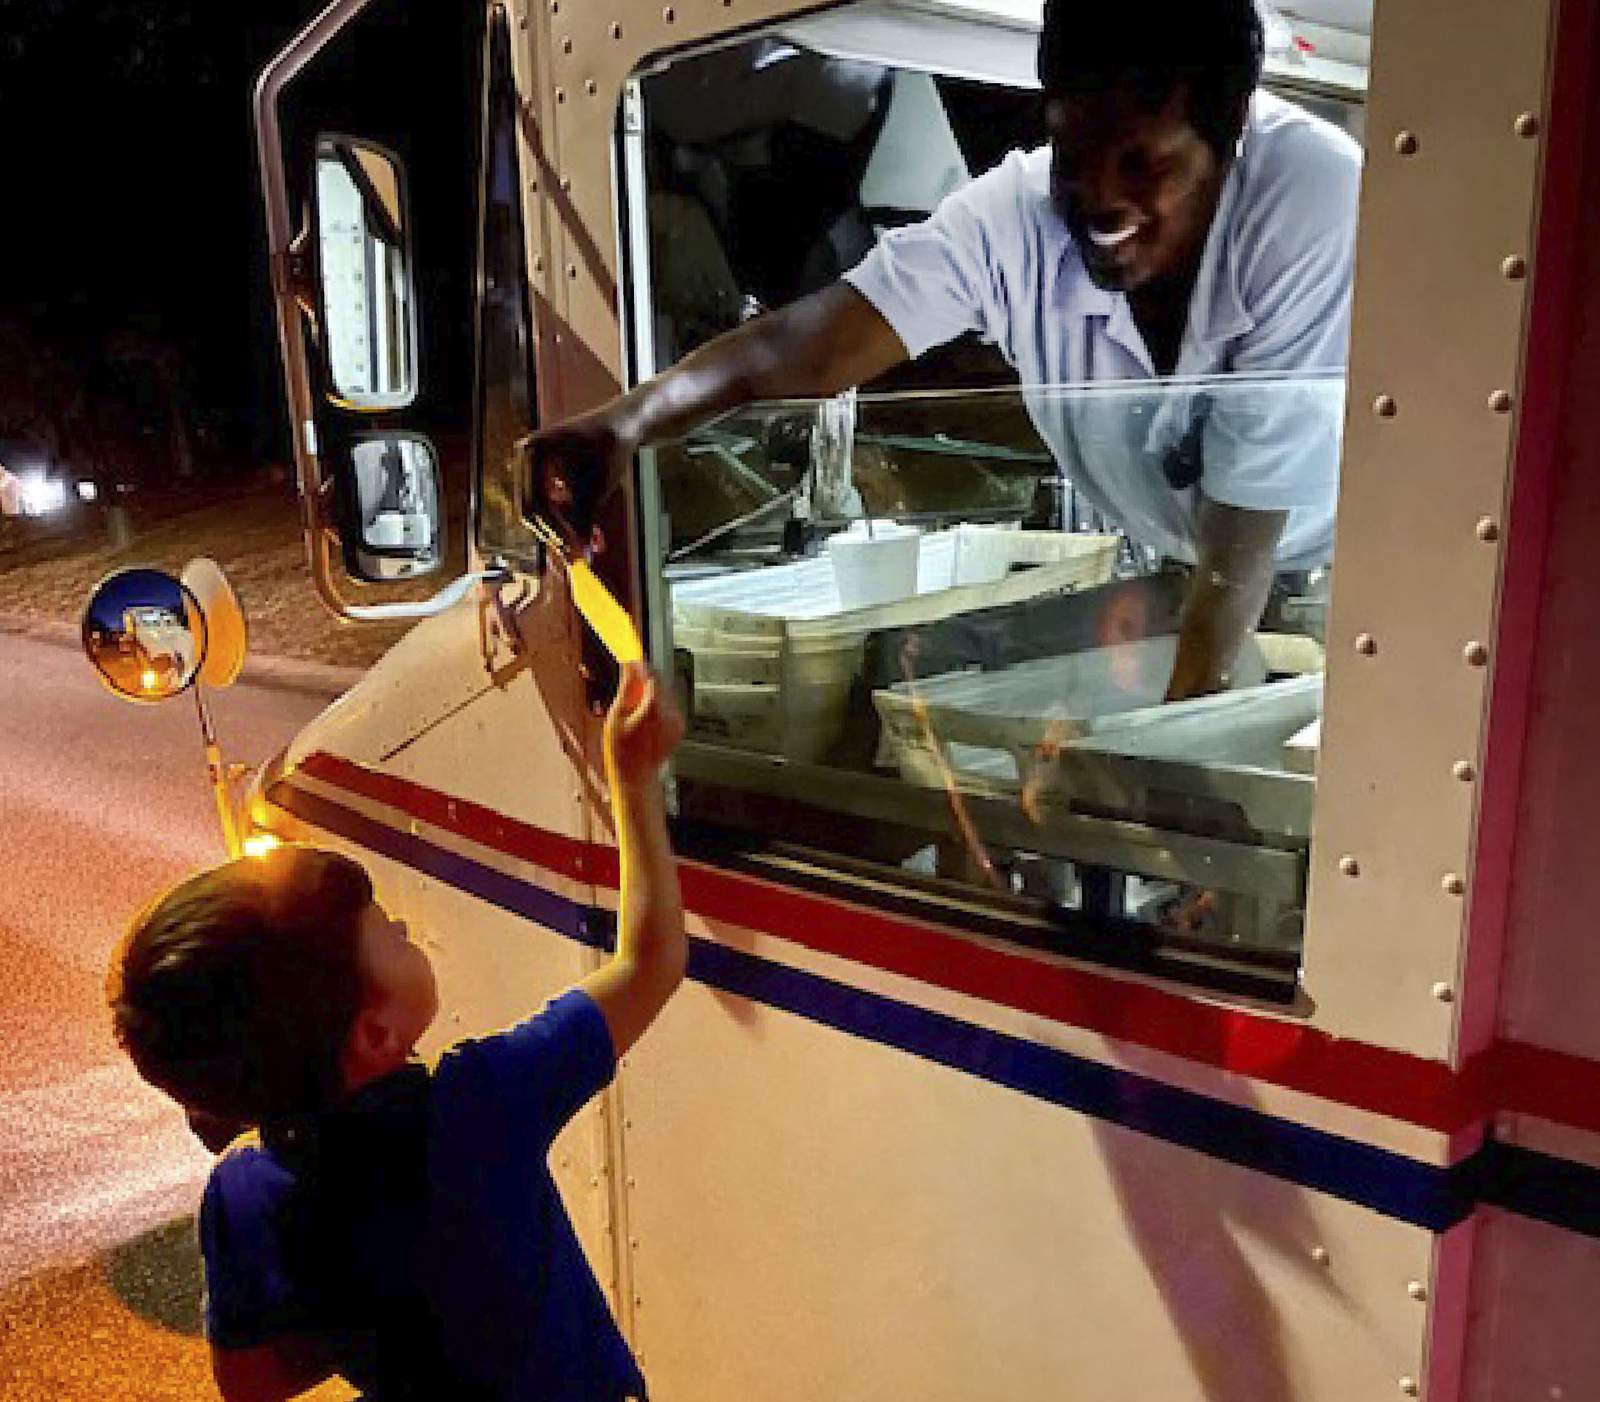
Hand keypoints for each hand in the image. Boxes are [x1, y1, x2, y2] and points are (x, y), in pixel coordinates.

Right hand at [523, 407, 639, 550]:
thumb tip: (581, 555)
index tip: (573, 552)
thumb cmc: (610, 446)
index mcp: (533, 453)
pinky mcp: (547, 476)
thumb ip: (586, 520)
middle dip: (558, 535)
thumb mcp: (598, 487)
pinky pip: (553, 506)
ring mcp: (534, 467)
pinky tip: (592, 535)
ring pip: (544, 512)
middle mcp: (526, 459)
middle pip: (533, 510)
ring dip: (566, 531)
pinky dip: (571, 520)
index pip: (535, 503)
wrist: (624, 424)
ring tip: (592, 544)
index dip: (555, 531)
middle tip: (579, 556)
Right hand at [604, 662, 684, 788]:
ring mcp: (677, 720)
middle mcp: (671, 713)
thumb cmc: (622, 751)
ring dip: (650, 692)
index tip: (632, 656)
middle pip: (659, 683)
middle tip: (629, 680)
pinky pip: (668, 707)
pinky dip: (657, 705)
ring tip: (634, 709)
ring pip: (665, 694)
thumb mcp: (616, 715)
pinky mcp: (679, 726)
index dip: (640, 665)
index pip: (651, 675)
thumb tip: (629, 666)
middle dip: (645, 679)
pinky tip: (644, 719)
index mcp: (654, 708)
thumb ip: (626, 688)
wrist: (635, 776)